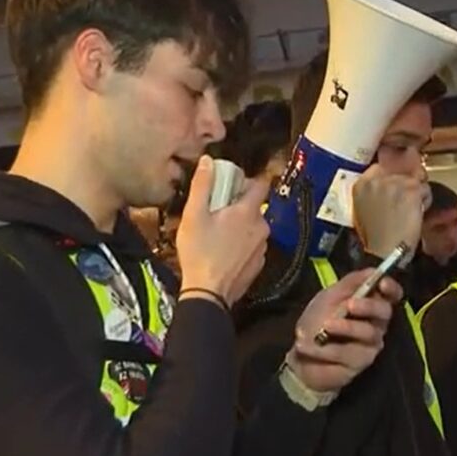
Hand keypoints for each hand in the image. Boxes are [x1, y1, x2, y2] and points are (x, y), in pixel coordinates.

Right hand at [175, 156, 270, 306]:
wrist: (208, 294)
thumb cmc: (199, 253)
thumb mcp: (193, 215)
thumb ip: (202, 185)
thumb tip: (208, 161)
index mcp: (248, 212)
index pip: (261, 184)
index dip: (247, 180)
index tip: (230, 184)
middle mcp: (261, 227)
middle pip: (254, 206)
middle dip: (237, 205)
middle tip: (215, 212)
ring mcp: (263, 247)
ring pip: (253, 227)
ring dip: (240, 226)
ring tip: (217, 234)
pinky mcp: (259, 264)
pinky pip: (252, 245)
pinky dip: (241, 244)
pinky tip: (223, 252)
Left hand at [286, 269, 402, 392]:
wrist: (301, 356)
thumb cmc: (316, 322)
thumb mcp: (329, 297)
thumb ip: (350, 284)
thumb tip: (373, 270)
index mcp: (370, 304)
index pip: (392, 295)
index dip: (391, 288)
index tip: (382, 283)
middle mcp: (376, 324)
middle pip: (385, 312)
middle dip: (369, 306)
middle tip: (349, 305)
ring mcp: (371, 345)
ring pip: (369, 332)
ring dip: (345, 327)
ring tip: (324, 326)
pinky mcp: (360, 363)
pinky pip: (348, 352)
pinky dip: (326, 348)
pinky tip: (307, 345)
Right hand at [351, 165, 426, 257]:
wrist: (384, 252)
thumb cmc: (375, 236)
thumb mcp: (365, 209)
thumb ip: (374, 191)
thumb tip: (391, 183)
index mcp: (361, 184)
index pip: (380, 167)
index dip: (392, 178)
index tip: (395, 190)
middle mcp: (376, 179)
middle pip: (400, 172)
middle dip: (405, 186)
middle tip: (403, 205)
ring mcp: (394, 183)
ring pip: (414, 180)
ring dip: (416, 194)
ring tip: (409, 211)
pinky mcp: (410, 191)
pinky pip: (425, 190)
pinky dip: (425, 201)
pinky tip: (416, 214)